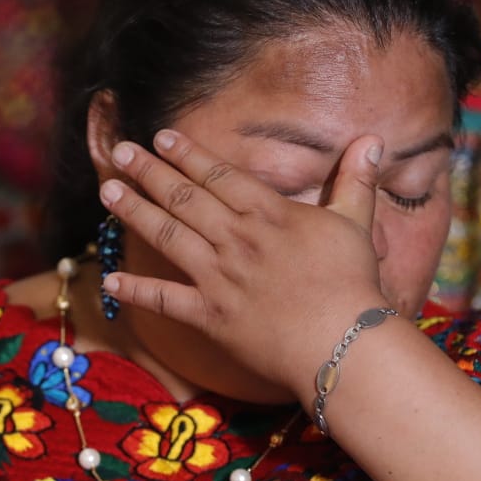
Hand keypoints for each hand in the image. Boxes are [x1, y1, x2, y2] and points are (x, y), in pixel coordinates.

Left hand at [98, 128, 390, 398]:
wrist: (341, 342)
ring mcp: (218, 278)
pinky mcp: (210, 316)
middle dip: (148, 171)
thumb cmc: (353, 284)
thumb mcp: (356, 223)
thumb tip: (373, 139)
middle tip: (120, 151)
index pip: (219, 175)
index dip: (188, 154)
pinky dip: (136, 290)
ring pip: (167, 236)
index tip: (162, 137)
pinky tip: (110, 279)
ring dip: (134, 212)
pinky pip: (164, 300)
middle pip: (183, 197)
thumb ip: (356, 180)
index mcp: (268, 214)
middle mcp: (236, 239)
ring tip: (107, 191)